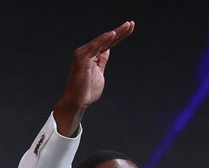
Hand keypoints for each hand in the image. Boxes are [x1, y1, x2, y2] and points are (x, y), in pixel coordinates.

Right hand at [54, 21, 134, 135]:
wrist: (77, 102)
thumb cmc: (87, 90)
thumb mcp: (99, 73)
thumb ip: (102, 60)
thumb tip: (107, 49)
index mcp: (91, 55)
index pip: (107, 43)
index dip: (119, 35)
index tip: (130, 28)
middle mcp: (86, 51)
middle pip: (106, 39)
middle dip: (120, 31)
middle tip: (132, 23)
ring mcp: (83, 54)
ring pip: (102, 40)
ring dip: (116, 32)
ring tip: (127, 26)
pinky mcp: (82, 58)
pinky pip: (95, 47)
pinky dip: (104, 40)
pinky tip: (113, 34)